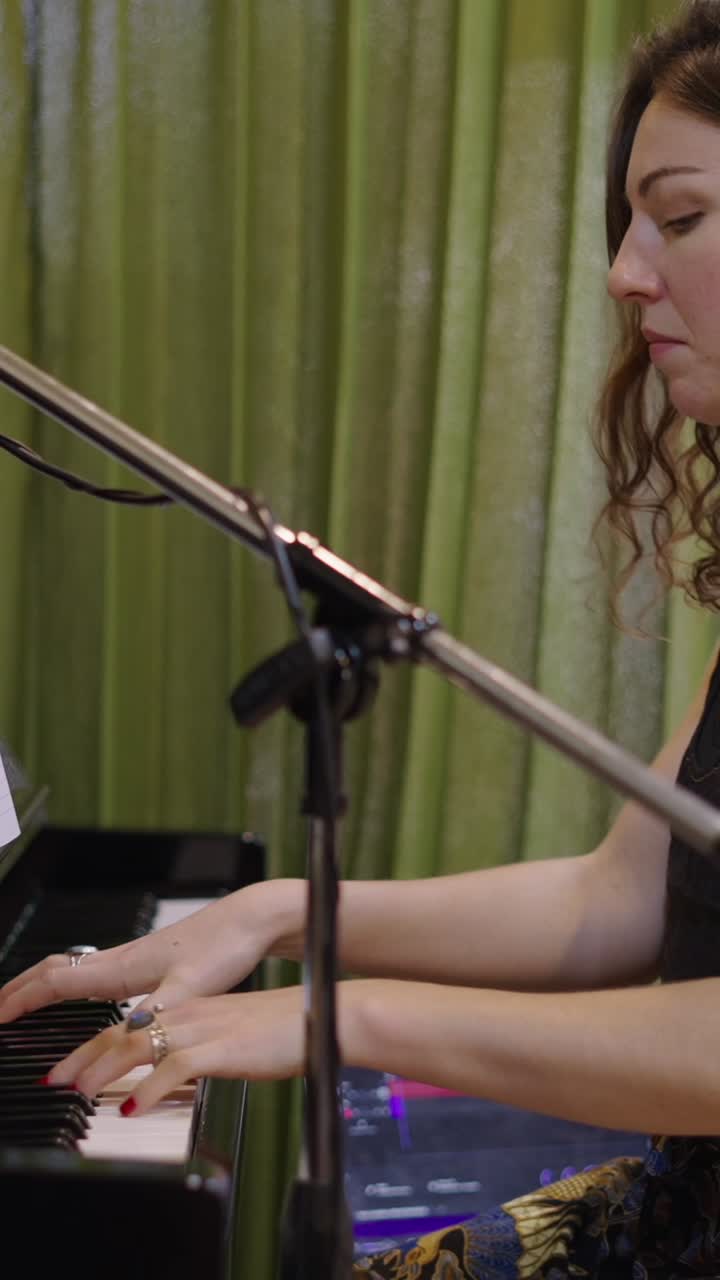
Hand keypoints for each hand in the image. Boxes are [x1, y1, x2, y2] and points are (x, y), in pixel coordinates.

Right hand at [0, 882, 278, 1022]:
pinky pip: (95, 970)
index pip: (55, 982)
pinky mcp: (151, 958)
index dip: (19, 1001)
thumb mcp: (190, 987)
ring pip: (73, 968)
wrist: (252, 920)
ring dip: (43, 984)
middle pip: (55, 970)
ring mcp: (135, 956)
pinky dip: (73, 982)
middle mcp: (122, 958)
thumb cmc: (225, 947)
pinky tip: (85, 994)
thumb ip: (159, 1008)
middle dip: (19, 989)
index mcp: (122, 967)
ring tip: (24, 1001)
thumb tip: (128, 1026)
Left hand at [41, 985, 351, 1113]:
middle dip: (88, 1057)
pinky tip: (133, 1106)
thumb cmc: (293, 1028)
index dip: (101, 1045)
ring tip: (82, 1093)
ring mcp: (206, 1027)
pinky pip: (173, 1069)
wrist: (329, 1014)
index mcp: (197, 1008)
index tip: (76, 1064)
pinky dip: (148, 1089)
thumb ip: (210, 1050)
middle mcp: (194, 1013)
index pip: (137, 1025)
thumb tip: (187, 1073)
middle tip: (60, 1079)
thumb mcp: (241, 1037)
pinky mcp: (222, 1047)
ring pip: (140, 1046)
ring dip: (106, 1071)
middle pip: (126, 1033)